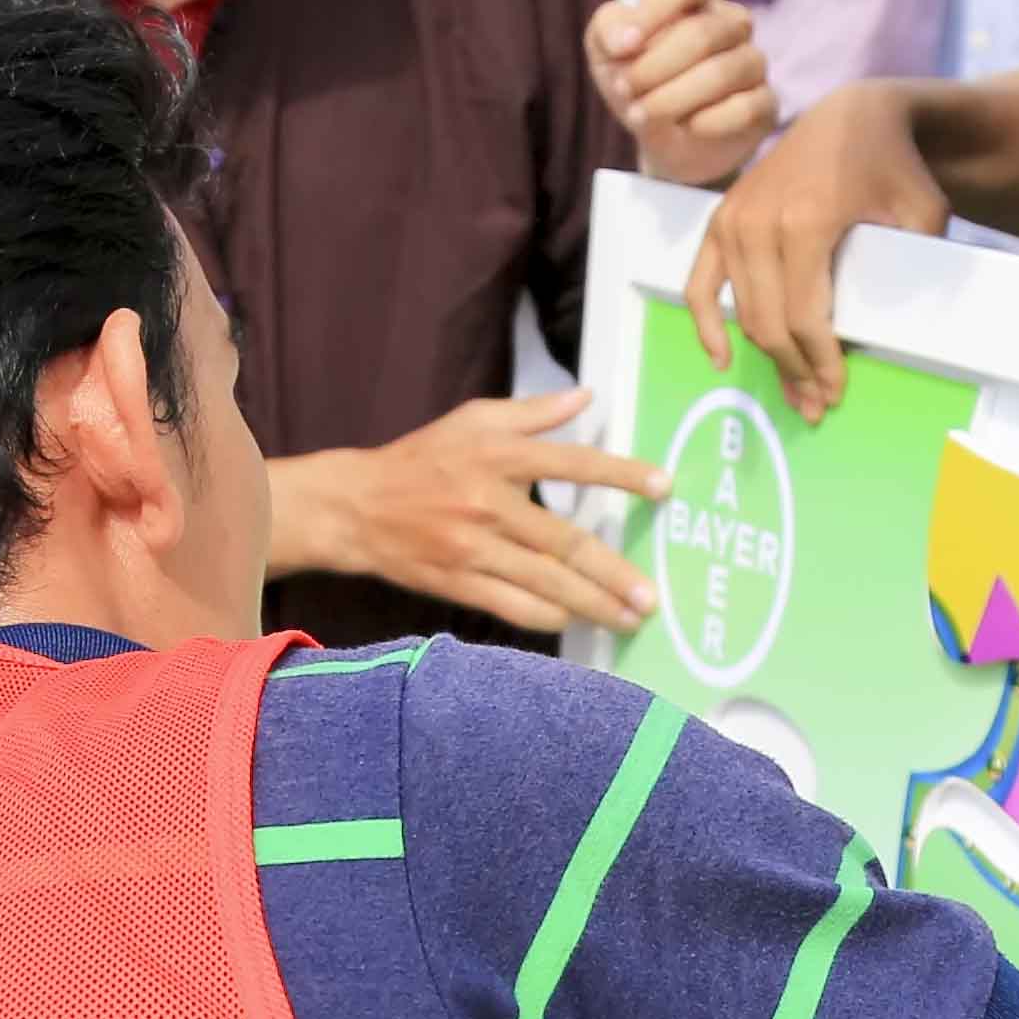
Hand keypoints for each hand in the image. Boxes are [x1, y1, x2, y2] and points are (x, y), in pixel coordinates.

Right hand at [273, 393, 666, 632]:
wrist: (354, 506)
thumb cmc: (420, 459)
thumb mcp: (473, 420)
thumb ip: (533, 412)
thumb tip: (586, 397)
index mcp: (497, 455)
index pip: (571, 462)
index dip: (621, 474)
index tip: (664, 487)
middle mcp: (488, 503)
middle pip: (565, 542)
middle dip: (614, 574)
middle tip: (650, 596)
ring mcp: (472, 548)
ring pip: (545, 583)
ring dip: (593, 604)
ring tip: (629, 618)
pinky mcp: (456, 582)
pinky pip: (512, 607)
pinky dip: (549, 617)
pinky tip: (579, 622)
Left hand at [589, 0, 774, 189]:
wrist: (662, 138)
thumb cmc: (637, 81)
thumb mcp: (606, 52)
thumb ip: (608, 30)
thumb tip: (625, 40)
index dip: (654, 8)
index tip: (624, 47)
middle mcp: (731, 22)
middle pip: (700, 34)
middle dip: (653, 69)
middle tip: (625, 90)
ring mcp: (753, 61)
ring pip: (722, 73)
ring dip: (671, 99)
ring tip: (642, 114)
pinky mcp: (765, 103)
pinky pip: (744, 109)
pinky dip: (705, 123)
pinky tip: (685, 127)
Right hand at [682, 83, 946, 422]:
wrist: (853, 115)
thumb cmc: (894, 167)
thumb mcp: (922, 213)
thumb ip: (909, 271)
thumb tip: (893, 338)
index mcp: (806, 221)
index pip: (804, 317)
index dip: (820, 363)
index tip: (837, 394)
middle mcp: (759, 222)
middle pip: (770, 323)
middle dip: (796, 371)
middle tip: (818, 406)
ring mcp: (733, 218)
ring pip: (743, 312)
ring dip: (766, 358)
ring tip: (794, 390)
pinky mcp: (721, 217)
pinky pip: (699, 283)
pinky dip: (706, 324)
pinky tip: (721, 358)